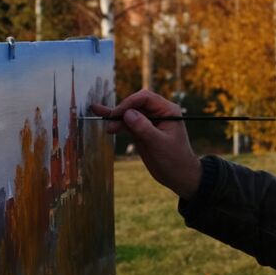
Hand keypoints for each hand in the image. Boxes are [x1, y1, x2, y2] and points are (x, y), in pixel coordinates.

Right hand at [89, 90, 203, 198]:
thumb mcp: (159, 144)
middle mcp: (158, 113)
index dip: (129, 103)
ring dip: (114, 115)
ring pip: (129, 113)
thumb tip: (128, 113)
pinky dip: (117, 123)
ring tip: (96, 112)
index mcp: (167, 110)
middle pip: (135, 103)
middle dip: (120, 110)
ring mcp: (148, 122)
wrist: (179, 176)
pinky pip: (127, 124)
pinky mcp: (141, 131)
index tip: (117, 114)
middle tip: (108, 120)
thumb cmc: (174, 159)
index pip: (145, 98)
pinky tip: (104, 120)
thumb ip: (143, 128)